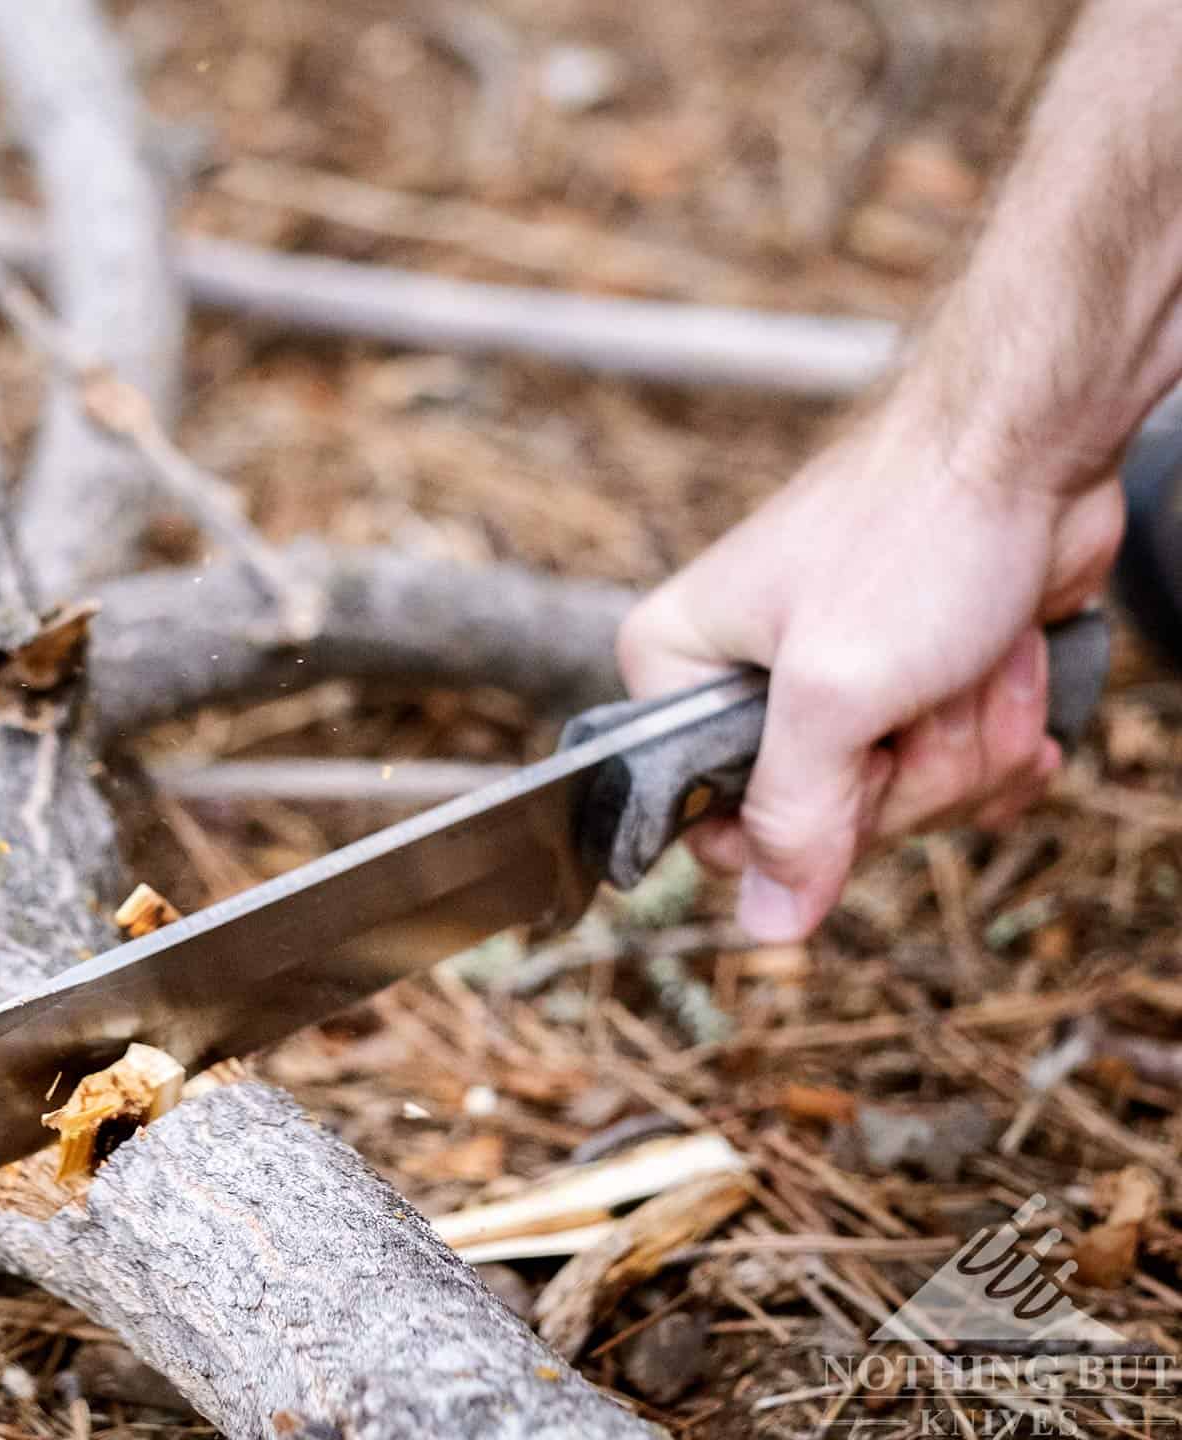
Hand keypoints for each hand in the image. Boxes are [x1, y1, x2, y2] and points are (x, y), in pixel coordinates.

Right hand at [615, 406, 1123, 942]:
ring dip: (964, 744)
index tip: (849, 765)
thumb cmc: (916, 531)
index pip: (705, 826)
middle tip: (920, 691)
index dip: (794, 826)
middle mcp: (742, 686)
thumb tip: (766, 926)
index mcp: (677, 674)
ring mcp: (833, 693)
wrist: (1032, 446)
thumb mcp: (834, 694)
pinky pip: (954, 781)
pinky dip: (998, 737)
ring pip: (902, 808)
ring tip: (968, 660)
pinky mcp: (910, 691)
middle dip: (905, 772)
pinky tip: (1004, 675)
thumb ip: (794, 818)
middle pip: (819, 826)